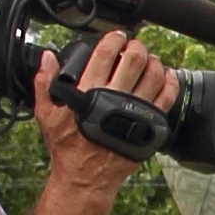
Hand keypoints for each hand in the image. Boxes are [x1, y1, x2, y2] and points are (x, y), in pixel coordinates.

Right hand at [34, 29, 177, 197]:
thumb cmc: (67, 147)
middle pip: (135, 60)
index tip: (117, 37)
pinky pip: (167, 99)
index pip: (106, 55)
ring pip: (154, 76)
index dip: (114, 40)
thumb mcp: (47, 114)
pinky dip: (169, 83)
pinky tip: (166, 76)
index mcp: (89, 93)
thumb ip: (44, 83)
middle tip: (134, 46)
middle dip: (136, 47)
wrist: (85, 176)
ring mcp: (135, 113)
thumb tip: (47, 58)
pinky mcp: (149, 127)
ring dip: (153, 62)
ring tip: (149, 59)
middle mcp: (115, 100)